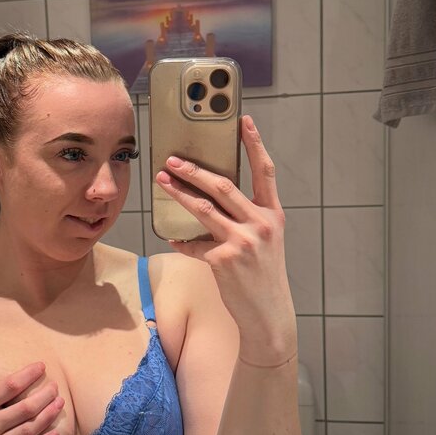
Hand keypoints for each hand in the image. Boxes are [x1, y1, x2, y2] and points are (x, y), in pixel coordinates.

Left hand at [154, 115, 296, 361]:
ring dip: (178, 193)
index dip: (255, 143)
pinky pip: (194, 244)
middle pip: (223, 186)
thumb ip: (246, 218)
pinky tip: (173, 238)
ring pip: (203, 209)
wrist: (268, 314)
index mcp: (274, 214)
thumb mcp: (265, 241)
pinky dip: (182, 241)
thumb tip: (211, 198)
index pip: (265, 171)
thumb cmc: (263, 275)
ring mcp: (243, 242)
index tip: (243, 120)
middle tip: (173, 160)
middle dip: (195, 170)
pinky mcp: (223, 260)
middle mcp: (261, 224)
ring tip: (161, 181)